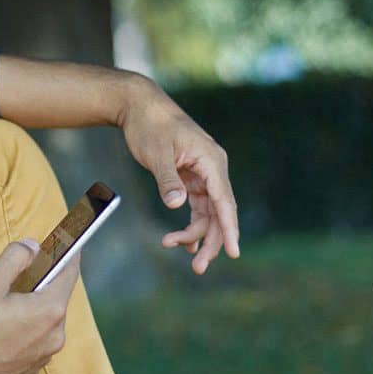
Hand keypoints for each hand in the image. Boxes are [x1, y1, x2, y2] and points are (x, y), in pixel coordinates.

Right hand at [0, 239, 80, 373]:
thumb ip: (15, 258)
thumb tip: (32, 246)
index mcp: (50, 310)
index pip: (69, 272)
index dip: (69, 252)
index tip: (69, 239)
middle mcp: (55, 335)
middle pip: (55, 296)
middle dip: (41, 281)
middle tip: (18, 271)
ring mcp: (44, 356)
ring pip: (44, 320)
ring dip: (31, 307)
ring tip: (0, 304)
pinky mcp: (31, 370)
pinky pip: (34, 340)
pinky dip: (24, 329)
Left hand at [118, 77, 239, 273]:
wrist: (139, 106)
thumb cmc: (149, 126)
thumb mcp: (156, 153)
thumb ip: (167, 180)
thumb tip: (177, 204)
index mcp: (211, 161)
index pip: (224, 201)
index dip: (229, 229)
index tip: (233, 252)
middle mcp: (213, 168)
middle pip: (219, 212)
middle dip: (210, 241)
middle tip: (197, 268)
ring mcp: (203, 173)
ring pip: (208, 212)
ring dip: (196, 233)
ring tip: (172, 247)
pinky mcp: (191, 176)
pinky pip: (198, 206)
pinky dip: (191, 223)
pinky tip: (184, 241)